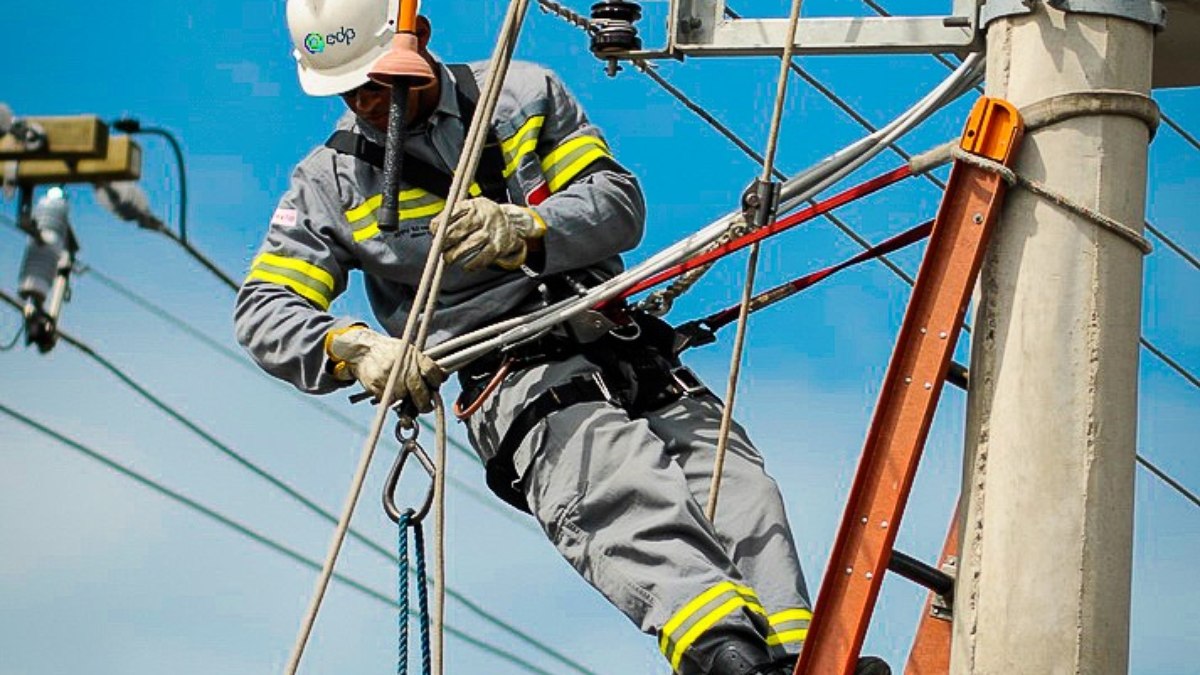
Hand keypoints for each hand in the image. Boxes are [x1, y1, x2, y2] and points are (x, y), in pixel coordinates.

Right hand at [325, 325, 444, 412]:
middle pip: (420, 392)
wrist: (364, 350)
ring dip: (405, 402)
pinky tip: (390, 392)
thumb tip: (443, 376)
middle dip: (424, 404)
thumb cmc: (390, 352)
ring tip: (403, 394)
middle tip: (425, 407)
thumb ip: (424, 365)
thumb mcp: (409, 351)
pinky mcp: (377, 387)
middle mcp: (404, 367)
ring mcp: (390, 378)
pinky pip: (389, 402)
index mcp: (414, 356)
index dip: (436, 383)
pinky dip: (391, 401)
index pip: (432, 372)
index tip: (435, 387)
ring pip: (404, 399)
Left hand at [430, 197, 545, 271]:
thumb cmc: (485, 216)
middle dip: (444, 242)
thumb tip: (435, 230)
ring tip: (449, 258)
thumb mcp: (471, 207)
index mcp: (473, 205)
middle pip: (457, 230)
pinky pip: (481, 258)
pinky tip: (467, 265)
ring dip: (454, 255)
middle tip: (439, 248)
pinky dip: (472, 264)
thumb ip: (454, 215)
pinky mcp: (497, 247)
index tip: (434, 232)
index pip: (450, 214)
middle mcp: (482, 217)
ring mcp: (490, 232)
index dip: (438, 225)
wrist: (513, 223)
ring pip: (468, 245)